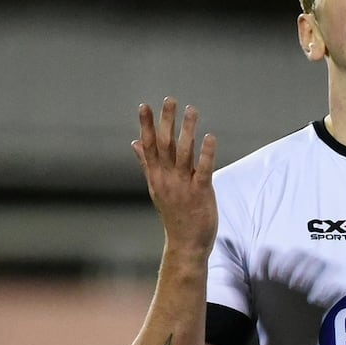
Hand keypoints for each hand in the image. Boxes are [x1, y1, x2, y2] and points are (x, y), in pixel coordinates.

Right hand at [132, 97, 217, 256]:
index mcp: (156, 176)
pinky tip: (210, 136)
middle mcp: (166, 178)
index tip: (144, 105)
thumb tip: (135, 143)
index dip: (146, 125)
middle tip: (170, 99)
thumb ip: (147, 164)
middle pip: (165, 145)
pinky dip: (207, 152)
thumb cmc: (174, 215)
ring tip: (191, 109)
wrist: (185, 245)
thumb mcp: (157, 188)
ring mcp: (183, 185)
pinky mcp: (201, 192)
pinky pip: (203, 169)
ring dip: (187, 130)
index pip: (149, 146)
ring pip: (184, 152)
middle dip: (167, 120)